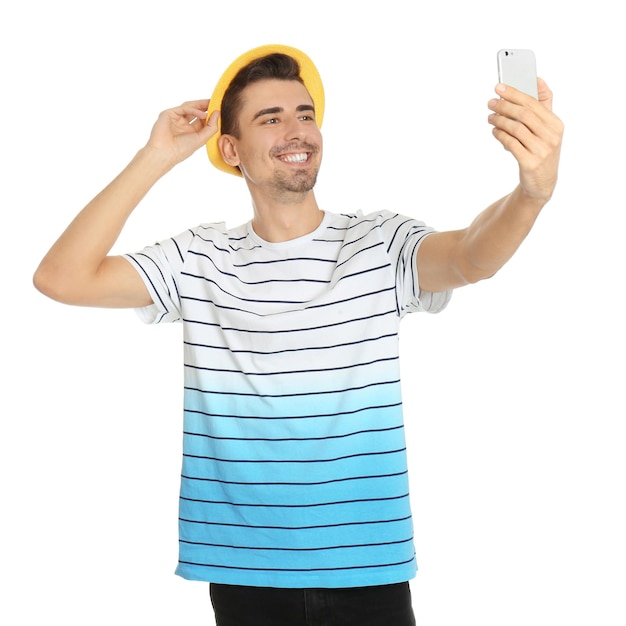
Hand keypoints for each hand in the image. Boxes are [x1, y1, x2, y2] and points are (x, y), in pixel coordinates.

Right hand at [145, 99, 219, 168]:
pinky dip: (194, 110)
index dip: (211, 115)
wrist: (165, 152)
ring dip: (200, 105)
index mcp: (191, 131)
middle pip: (196, 111)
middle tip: (216, 101)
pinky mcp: (169, 113)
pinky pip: (183, 108)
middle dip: (206, 106)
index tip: (221, 110)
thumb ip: (211, 127)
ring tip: (211, 104)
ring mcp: (176, 118)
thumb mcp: (202, 139)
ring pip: (189, 107)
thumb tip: (217, 112)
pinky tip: (203, 114)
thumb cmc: (181, 149)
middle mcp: (183, 124)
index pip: (202, 120)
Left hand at [488, 79, 563, 202]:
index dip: (515, 93)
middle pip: (524, 114)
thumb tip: (538, 80)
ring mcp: (541, 150)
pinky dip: (500, 135)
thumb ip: (544, 105)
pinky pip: (511, 144)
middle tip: (491, 103)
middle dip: (504, 106)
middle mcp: (551, 136)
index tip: (499, 87)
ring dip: (499, 121)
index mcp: (556, 124)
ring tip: (490, 118)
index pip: (533, 103)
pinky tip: (494, 131)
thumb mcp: (548, 129)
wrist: (542, 183)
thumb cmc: (542, 151)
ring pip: (516, 129)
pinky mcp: (530, 163)